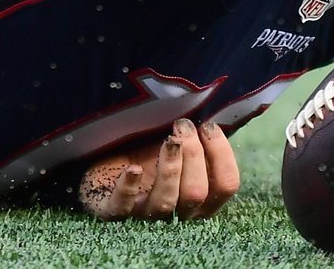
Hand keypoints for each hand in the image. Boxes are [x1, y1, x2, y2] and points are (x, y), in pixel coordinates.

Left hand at [79, 118, 239, 220]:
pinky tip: (133, 169)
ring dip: (170, 167)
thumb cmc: (150, 150)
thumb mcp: (180, 144)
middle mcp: (177, 212)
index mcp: (200, 198)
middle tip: (182, 126)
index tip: (208, 126)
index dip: (222, 155)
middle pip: (197, 194)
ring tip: (168, 139)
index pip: (226, 186)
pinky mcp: (113, 212)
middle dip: (193, 155)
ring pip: (165, 202)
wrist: (108, 158)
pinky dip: (128, 188)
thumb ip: (200, 140)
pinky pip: (122, 208)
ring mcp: (145, 215)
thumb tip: (218, 117)